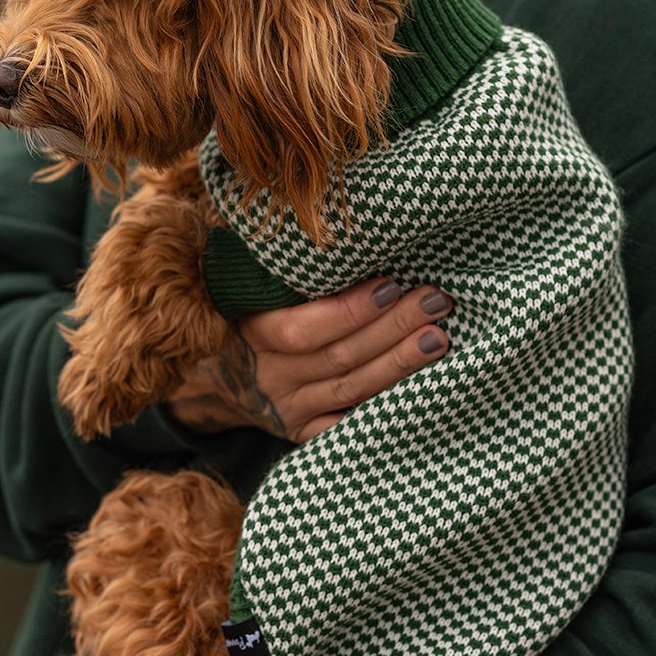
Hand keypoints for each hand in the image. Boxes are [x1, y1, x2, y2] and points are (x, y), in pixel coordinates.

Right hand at [167, 278, 451, 441]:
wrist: (217, 379)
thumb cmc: (244, 315)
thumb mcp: (246, 289)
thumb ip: (280, 265)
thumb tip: (332, 221)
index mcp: (251, 333)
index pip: (302, 329)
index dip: (350, 310)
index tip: (392, 284)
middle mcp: (269, 376)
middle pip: (339, 357)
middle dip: (392, 329)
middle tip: (434, 301)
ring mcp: (287, 409)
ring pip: (352, 389)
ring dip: (400, 363)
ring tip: (438, 337)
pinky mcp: (302, 433)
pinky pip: (349, 425)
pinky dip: (385, 407)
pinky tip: (420, 386)